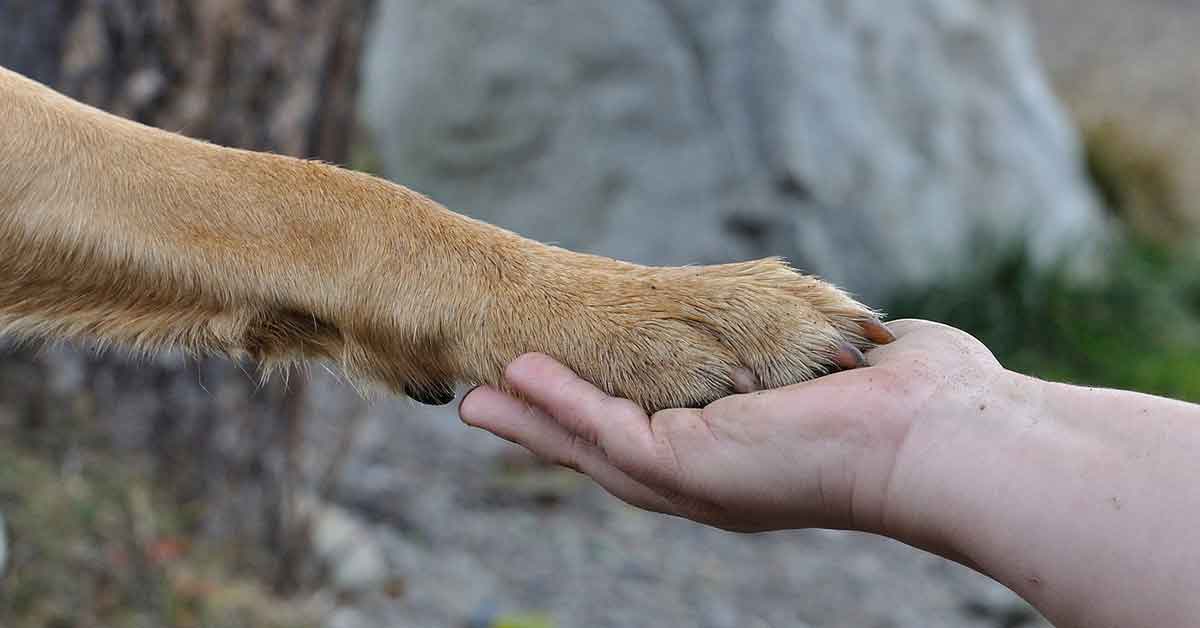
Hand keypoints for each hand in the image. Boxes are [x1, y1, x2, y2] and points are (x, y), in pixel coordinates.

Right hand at [459, 319, 1005, 534]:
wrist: (943, 436)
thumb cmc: (919, 401)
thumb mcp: (844, 366)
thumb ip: (824, 352)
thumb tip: (861, 335)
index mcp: (741, 459)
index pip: (655, 435)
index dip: (601, 414)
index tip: (558, 388)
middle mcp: (710, 479)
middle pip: (606, 453)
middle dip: (545, 427)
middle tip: (484, 405)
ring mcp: (695, 479)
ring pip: (591, 448)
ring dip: (532, 420)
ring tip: (478, 397)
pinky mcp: (688, 465)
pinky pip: (604, 430)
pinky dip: (558, 405)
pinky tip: (517, 379)